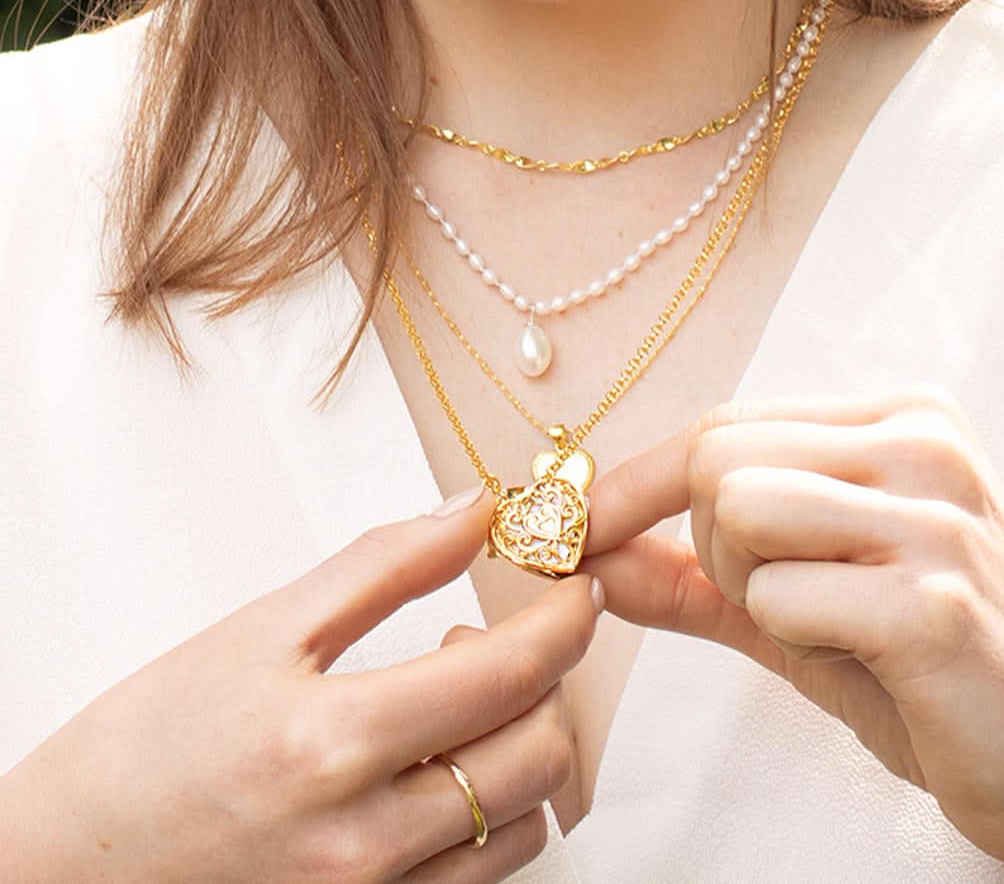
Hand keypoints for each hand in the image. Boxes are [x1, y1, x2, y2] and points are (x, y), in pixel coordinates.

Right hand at [0, 487, 602, 883]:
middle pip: (540, 751)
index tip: (578, 583)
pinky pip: (483, 878)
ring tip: (458, 705)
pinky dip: (491, 812)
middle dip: (550, 680)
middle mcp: (365, 842)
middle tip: (498, 638)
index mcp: (334, 741)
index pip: (508, 673)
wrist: (70, 870)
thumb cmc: (151, 742)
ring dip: (523, 746)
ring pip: (527, 821)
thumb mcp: (262, 628)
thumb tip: (474, 511)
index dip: (567, 618)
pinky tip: (440, 770)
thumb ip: (384, 565)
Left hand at [583, 385, 1003, 879]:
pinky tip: (866, 655)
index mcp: (894, 421)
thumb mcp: (793, 606)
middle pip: (716, 457)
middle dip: (713, 545)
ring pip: (738, 510)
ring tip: (828, 622)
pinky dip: (794, 635)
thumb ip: (690, 574)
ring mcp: (937, 516)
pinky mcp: (938, 602)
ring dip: (752, 587)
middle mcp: (922, 443)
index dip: (638, 484)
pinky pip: (781, 597)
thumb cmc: (920, 669)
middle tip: (784, 598)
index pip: (720, 424)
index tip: (580, 529)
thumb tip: (586, 555)